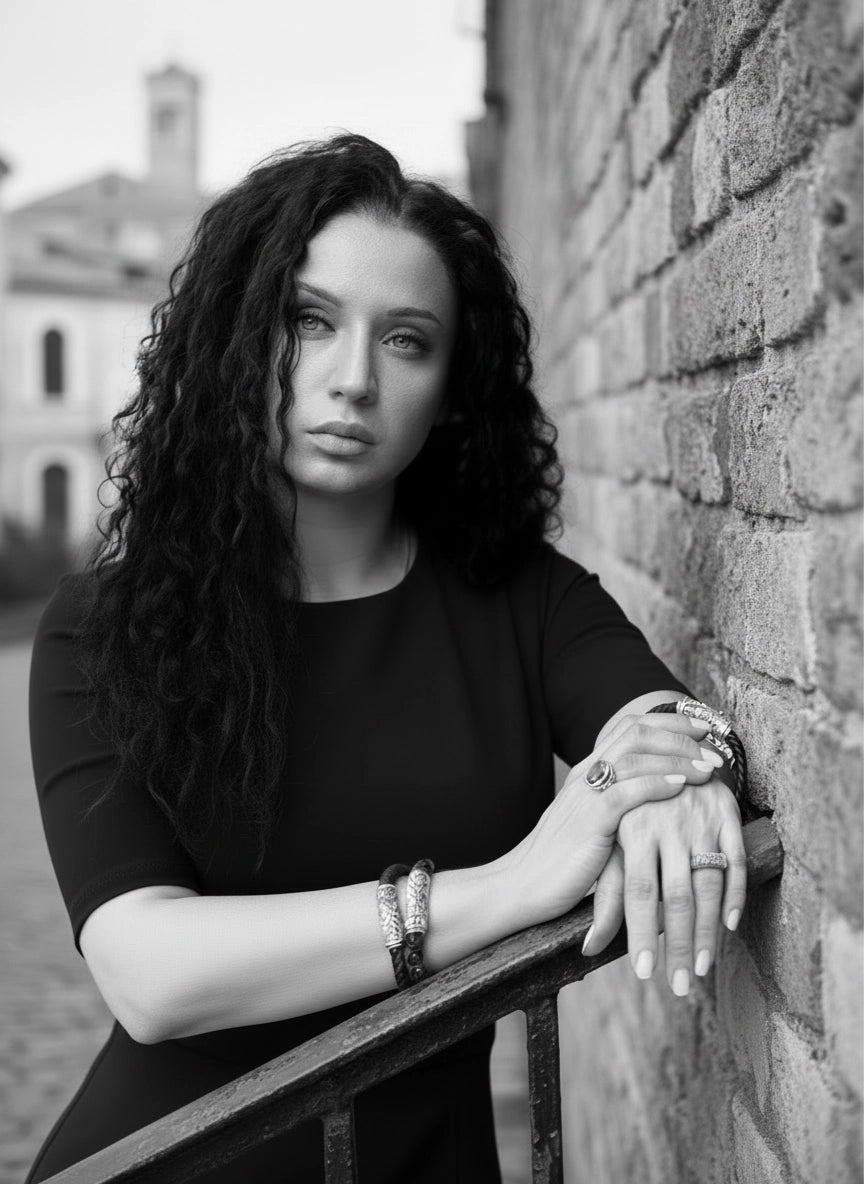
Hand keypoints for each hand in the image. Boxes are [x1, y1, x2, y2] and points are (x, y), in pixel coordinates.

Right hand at [503, 712, 719, 931]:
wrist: (522, 886)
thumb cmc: (562, 863)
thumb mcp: (594, 825)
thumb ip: (622, 807)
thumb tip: (665, 798)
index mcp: (589, 772)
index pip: (631, 728)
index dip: (671, 723)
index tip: (705, 728)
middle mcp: (587, 775)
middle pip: (636, 732)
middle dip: (681, 734)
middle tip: (716, 746)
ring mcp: (586, 795)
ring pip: (634, 756)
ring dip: (677, 757)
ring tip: (708, 767)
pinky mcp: (588, 822)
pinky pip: (625, 792)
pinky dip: (655, 783)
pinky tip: (680, 784)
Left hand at [582, 775, 746, 995]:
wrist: (665, 746)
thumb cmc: (631, 804)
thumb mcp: (613, 840)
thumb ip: (606, 892)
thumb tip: (589, 949)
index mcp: (633, 828)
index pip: (637, 891)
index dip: (641, 933)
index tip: (644, 973)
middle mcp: (667, 824)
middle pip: (675, 895)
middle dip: (677, 945)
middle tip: (679, 986)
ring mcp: (699, 819)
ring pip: (708, 884)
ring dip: (707, 932)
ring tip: (700, 968)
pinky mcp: (726, 815)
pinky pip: (736, 861)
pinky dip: (736, 895)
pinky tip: (729, 927)